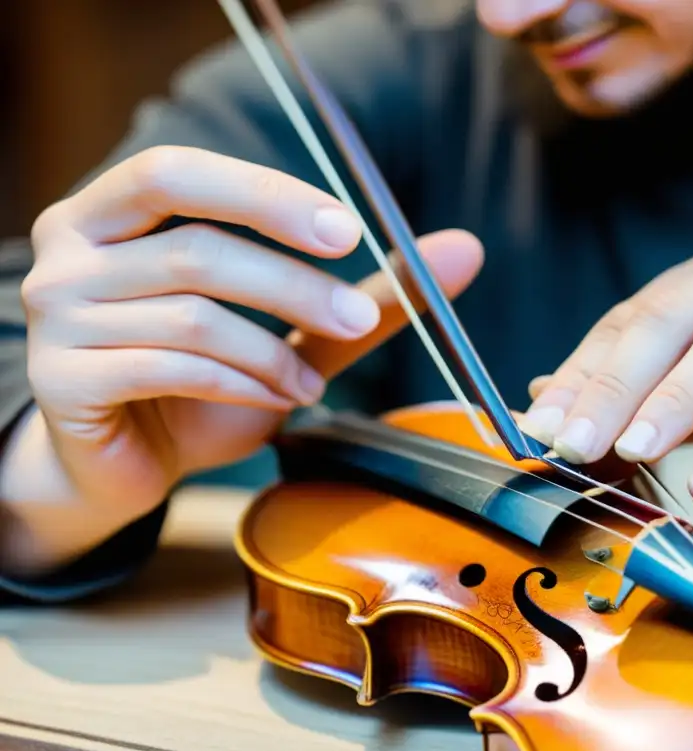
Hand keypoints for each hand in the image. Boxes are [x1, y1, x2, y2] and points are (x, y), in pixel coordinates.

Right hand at [6, 146, 481, 570]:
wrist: (121, 462)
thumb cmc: (198, 383)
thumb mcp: (284, 330)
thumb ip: (363, 294)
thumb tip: (463, 248)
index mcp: (109, 213)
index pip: (180, 175)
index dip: (266, 196)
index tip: (348, 233)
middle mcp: (68, 255)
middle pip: (198, 247)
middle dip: (294, 285)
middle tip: (357, 320)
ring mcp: (58, 319)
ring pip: (194, 316)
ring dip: (273, 352)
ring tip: (311, 381)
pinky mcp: (62, 380)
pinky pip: (169, 369)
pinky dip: (241, 384)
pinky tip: (275, 399)